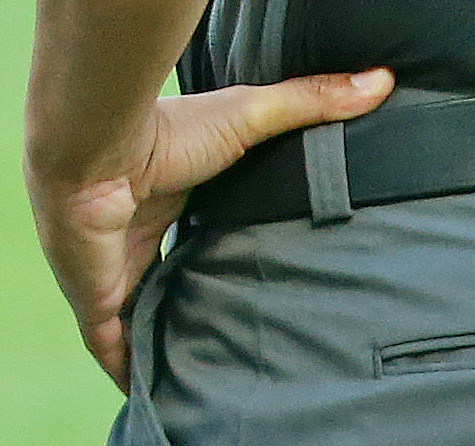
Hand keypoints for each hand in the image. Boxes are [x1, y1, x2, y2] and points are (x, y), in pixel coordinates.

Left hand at [28, 68, 392, 387]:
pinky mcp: (97, 304)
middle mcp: (135, 235)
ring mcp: (113, 272)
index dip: (217, 252)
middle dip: (191, 303)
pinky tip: (157, 394)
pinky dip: (132, 373)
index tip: (251, 274)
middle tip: (238, 336)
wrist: (92, 146)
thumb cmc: (164, 128)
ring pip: (143, 318)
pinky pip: (114, 351)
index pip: (192, 231)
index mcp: (164, 196)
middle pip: (168, 280)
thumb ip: (310, 103)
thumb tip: (382, 80)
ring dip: (166, 342)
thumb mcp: (249, 114)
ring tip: (207, 374)